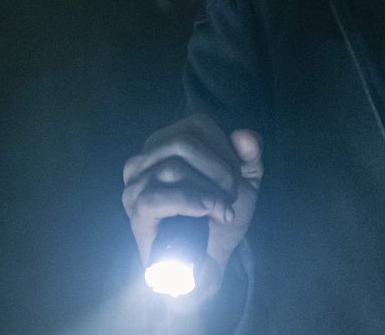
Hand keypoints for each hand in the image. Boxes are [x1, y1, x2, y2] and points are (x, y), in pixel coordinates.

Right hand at [122, 114, 263, 299]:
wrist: (205, 261)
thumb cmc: (218, 216)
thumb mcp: (244, 180)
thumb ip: (250, 155)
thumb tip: (246, 135)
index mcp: (166, 142)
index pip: (197, 123)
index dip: (224, 148)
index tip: (237, 176)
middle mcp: (144, 157)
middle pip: (184, 144)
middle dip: (218, 170)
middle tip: (231, 196)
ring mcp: (135, 183)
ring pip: (173, 168)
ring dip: (209, 191)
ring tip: (223, 209)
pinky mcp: (135, 209)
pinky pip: (157, 197)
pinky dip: (191, 202)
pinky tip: (208, 212)